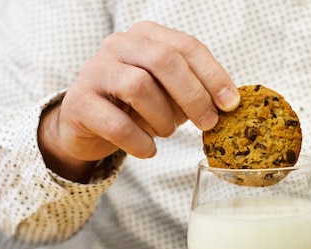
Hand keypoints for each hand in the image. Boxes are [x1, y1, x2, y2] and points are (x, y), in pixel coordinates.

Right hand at [38, 21, 239, 181]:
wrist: (88, 126)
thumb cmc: (137, 107)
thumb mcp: (170, 95)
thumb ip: (194, 93)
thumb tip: (226, 105)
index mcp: (147, 37)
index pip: (187, 46)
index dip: (213, 75)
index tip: (231, 104)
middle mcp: (119, 45)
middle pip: (164, 60)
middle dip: (193, 95)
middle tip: (208, 123)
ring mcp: (95, 70)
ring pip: (139, 86)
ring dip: (162, 118)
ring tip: (165, 132)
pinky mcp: (80, 102)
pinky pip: (117, 124)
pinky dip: (139, 142)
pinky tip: (147, 149)